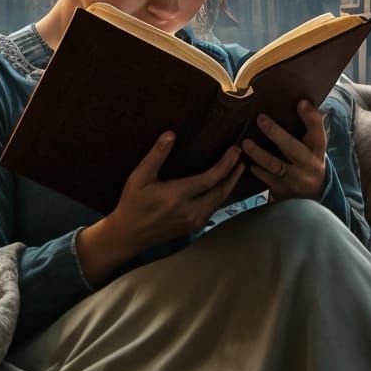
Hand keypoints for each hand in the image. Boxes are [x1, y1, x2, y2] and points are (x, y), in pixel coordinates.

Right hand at [76, 131, 242, 284]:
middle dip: (234, 173)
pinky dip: (221, 195)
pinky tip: (223, 187)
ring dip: (230, 185)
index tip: (234, 150)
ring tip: (237, 169)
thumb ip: (156, 155)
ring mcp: (193, 221)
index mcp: (177, 196)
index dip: (225, 164)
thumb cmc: (132, 203)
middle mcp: (190, 211)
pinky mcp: (193, 227)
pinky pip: (213, 209)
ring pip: (219, 202)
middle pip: (221, 191)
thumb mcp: (139, 177)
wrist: (128, 235)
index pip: (210, 179)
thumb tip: (171, 134)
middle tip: (241, 157)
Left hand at [242, 99, 327, 202]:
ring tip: (245, 143)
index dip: (310, 117)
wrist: (315, 194)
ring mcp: (295, 179)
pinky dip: (257, 171)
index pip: (317, 131)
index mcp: (317, 149)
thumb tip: (303, 102)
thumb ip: (311, 125)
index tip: (300, 102)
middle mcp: (308, 164)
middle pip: (292, 147)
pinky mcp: (283, 191)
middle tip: (260, 118)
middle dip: (275, 132)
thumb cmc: (310, 160)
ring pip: (275, 165)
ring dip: (258, 153)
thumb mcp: (315, 145)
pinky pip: (266, 180)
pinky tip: (245, 162)